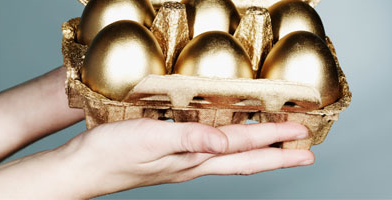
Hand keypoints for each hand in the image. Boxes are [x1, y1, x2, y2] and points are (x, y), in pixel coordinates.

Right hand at [0, 119, 313, 198]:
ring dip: (262, 154)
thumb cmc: (113, 153)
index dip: (275, 140)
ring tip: (280, 148)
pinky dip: (236, 149)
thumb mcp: (151, 139)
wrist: (85, 168)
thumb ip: (190, 138)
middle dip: (280, 156)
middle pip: (248, 161)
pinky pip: (217, 154)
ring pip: (235, 159)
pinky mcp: (175, 159)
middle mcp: (196, 164)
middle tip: (306, 152)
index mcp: (195, 158)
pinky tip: (234, 143)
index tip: (302, 135)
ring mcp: (187, 164)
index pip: (245, 148)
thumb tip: (223, 140)